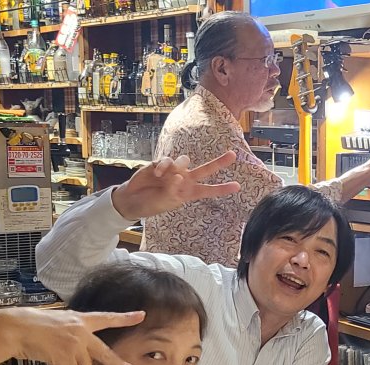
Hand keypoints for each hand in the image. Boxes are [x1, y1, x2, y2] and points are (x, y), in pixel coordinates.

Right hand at [3, 308, 144, 364]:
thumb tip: (85, 360)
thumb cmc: (34, 325)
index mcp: (81, 319)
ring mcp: (76, 345)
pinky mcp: (67, 356)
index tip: (142, 315)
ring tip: (54, 352)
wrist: (16, 328)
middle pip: (105, 354)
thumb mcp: (61, 322)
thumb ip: (77, 335)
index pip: (107, 318)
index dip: (125, 318)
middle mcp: (82, 332)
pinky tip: (50, 357)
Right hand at [111, 151, 240, 220]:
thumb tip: (180, 176)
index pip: (208, 190)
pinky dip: (163, 166)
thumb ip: (172, 190)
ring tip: (165, 176)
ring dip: (178, 166)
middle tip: (233, 155)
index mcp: (188, 193)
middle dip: (219, 162)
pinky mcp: (161, 164)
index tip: (237, 186)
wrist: (132, 200)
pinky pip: (167, 160)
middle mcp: (184, 180)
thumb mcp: (164, 202)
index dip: (222, 189)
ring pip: (185, 161)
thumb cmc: (151, 204)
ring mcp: (174, 171)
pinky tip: (156, 173)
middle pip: (206, 170)